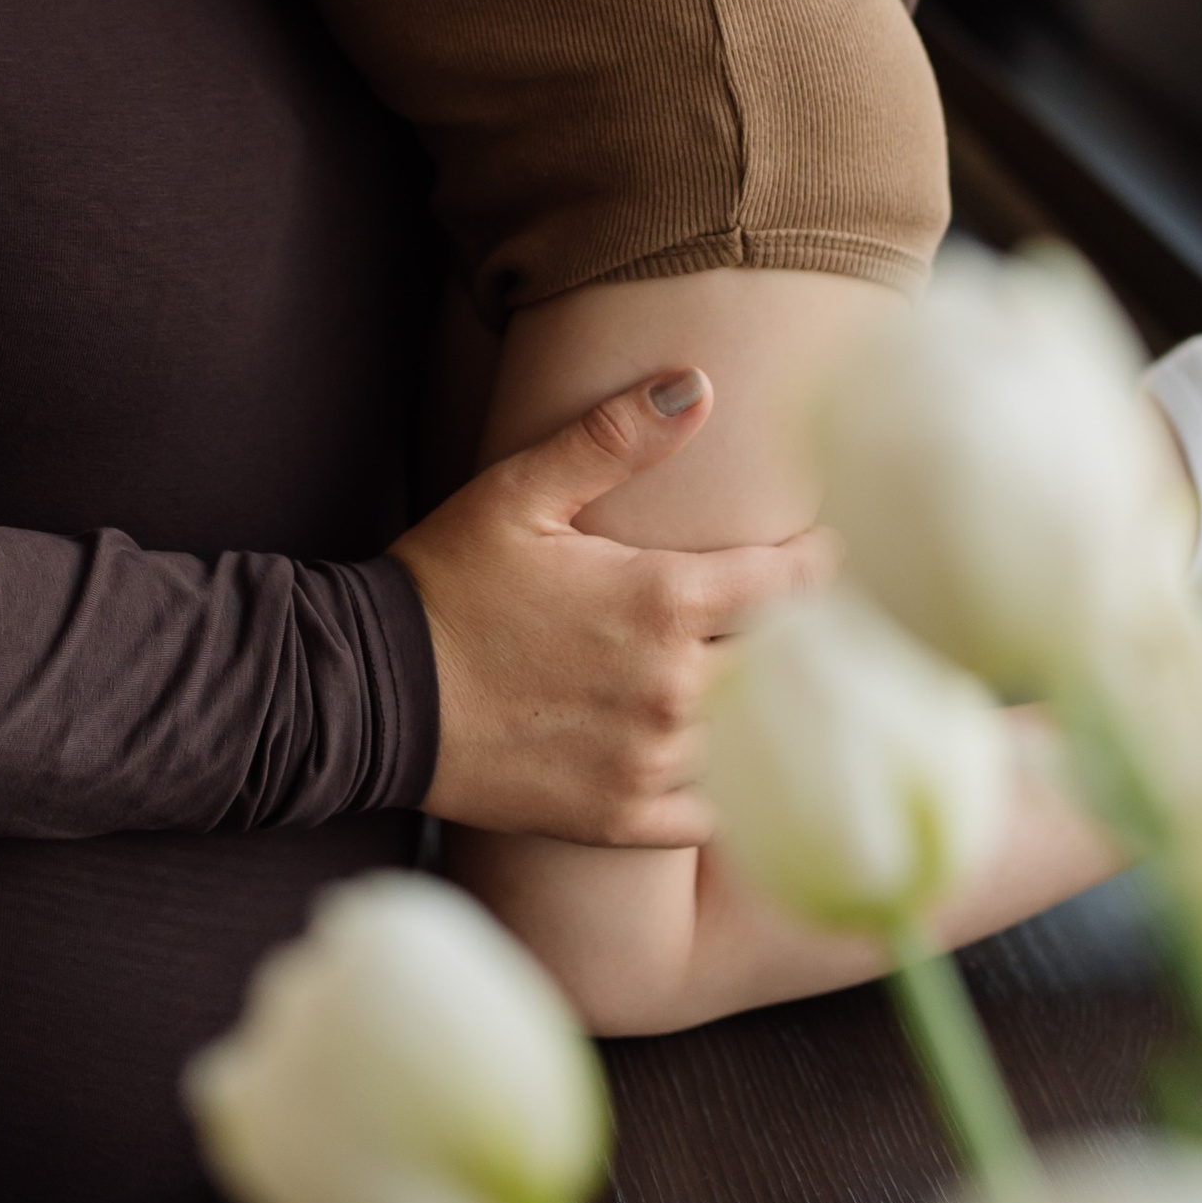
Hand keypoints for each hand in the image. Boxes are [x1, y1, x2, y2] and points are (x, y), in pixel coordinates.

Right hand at [390, 368, 837, 845]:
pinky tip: (739, 770)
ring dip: (775, 713)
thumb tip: (696, 384)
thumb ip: (613, 437)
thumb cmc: (449, 581)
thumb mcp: (522, 492)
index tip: (828, 549)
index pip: (786, 583)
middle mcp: (672, 690)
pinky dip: (735, 793)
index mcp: (662, 604)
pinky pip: (713, 818)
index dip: (817, 561)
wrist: (373, 693)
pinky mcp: (622, 818)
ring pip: (757, 742)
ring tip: (789, 690)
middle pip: (785, 665)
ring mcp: (650, 762)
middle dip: (806, 638)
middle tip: (823, 621)